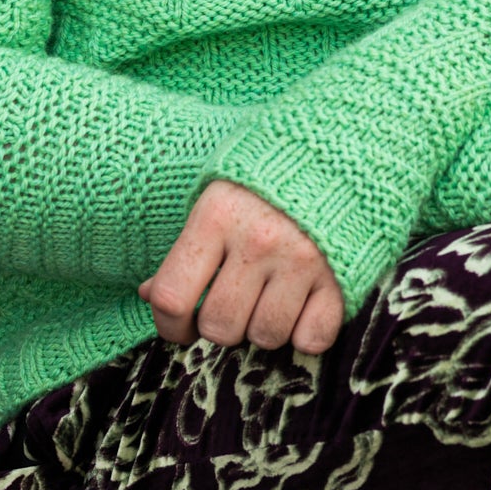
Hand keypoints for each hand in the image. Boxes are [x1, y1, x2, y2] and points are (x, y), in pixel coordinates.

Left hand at [137, 177, 344, 355]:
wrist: (339, 149)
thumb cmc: (265, 179)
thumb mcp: (217, 198)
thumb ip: (186, 247)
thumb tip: (149, 295)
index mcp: (216, 215)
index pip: (173, 297)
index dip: (169, 326)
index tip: (181, 326)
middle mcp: (258, 239)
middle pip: (220, 327)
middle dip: (222, 326)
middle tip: (235, 302)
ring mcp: (302, 258)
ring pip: (266, 337)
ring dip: (264, 327)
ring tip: (271, 296)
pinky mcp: (340, 275)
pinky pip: (313, 340)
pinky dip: (307, 333)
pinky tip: (305, 304)